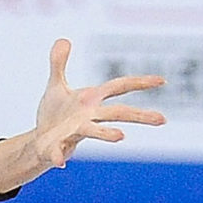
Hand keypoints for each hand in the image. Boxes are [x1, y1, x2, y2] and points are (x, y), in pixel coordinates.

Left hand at [0, 39, 164, 191]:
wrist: (39, 141)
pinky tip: (61, 163)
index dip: (140, 83)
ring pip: (93, 131)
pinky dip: (58, 156)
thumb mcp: (56, 85)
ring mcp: (74, 132)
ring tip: (121, 136)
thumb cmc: (55, 114)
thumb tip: (63, 39)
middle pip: (117, 113)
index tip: (162, 81)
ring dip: (106, 133)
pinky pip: (58, 152)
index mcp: (91, 100)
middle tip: (163, 119)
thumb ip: (59, 63)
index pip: (119, 88)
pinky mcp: (57, 146)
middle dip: (139, 115)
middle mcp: (88, 116)